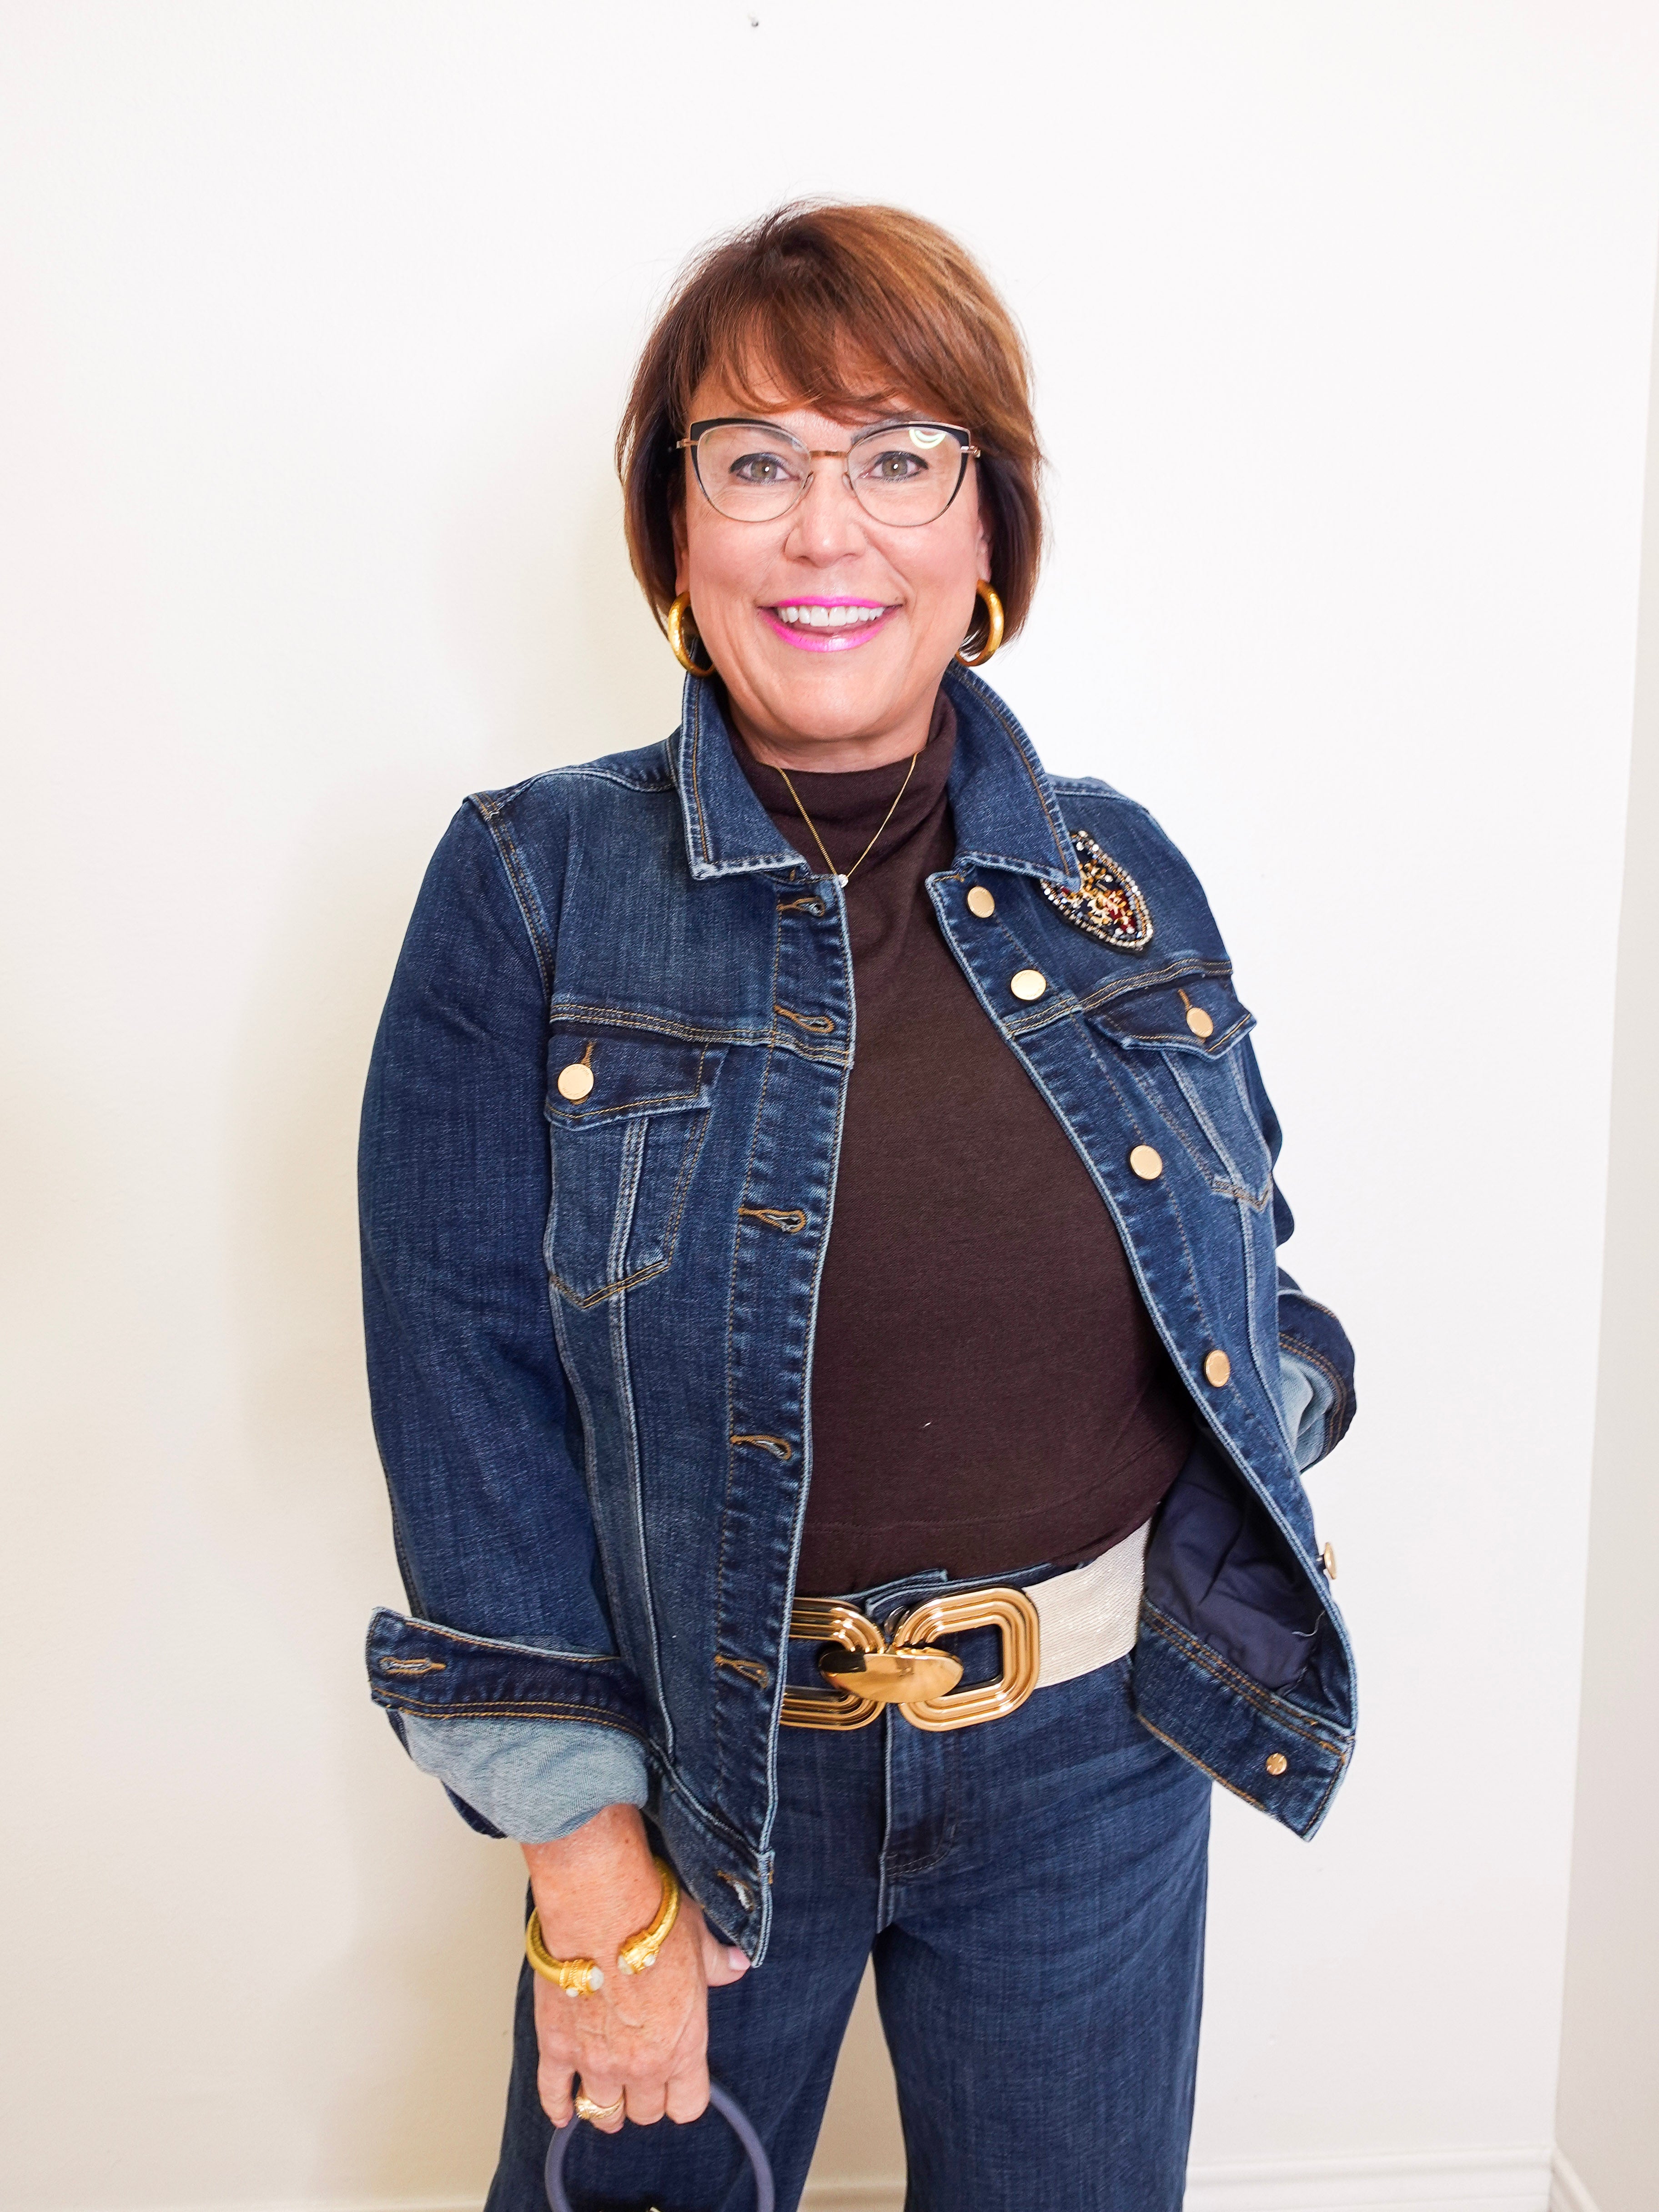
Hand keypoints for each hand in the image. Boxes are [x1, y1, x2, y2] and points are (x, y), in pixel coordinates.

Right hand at [523, 1804, 749, 2132]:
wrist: (603, 1908)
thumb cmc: (653, 1923)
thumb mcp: (699, 1942)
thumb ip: (719, 1965)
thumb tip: (738, 1964)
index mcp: (683, 2046)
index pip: (688, 2106)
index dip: (682, 2096)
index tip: (675, 2085)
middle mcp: (642, 2065)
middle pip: (645, 2112)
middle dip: (643, 2098)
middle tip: (638, 2079)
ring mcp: (597, 2061)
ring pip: (602, 2111)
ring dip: (604, 2105)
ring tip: (604, 2093)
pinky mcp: (557, 2048)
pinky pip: (553, 2093)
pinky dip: (558, 2105)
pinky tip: (563, 2110)